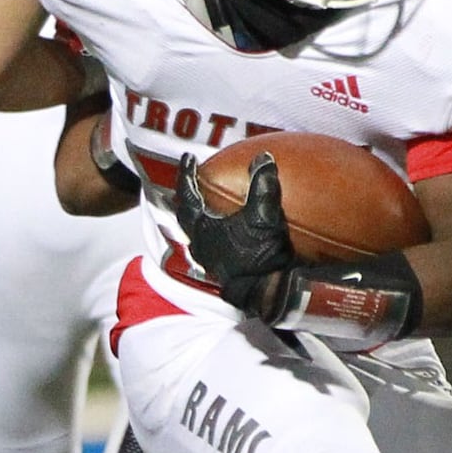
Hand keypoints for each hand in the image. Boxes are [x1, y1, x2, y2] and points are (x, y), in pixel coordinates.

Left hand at [175, 152, 293, 310]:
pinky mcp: (222, 270)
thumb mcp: (263, 216)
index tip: (188, 159)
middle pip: (185, 215)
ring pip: (196, 233)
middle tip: (192, 181)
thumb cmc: (260, 254)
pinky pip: (210, 245)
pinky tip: (225, 231)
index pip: (187, 194)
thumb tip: (263, 159)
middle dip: (188, 196)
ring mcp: (209, 259)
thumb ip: (262, 185)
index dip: (186, 174)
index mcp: (202, 227)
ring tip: (207, 204)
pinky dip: (213, 232)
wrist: (265, 293)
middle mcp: (200, 243)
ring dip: (199, 216)